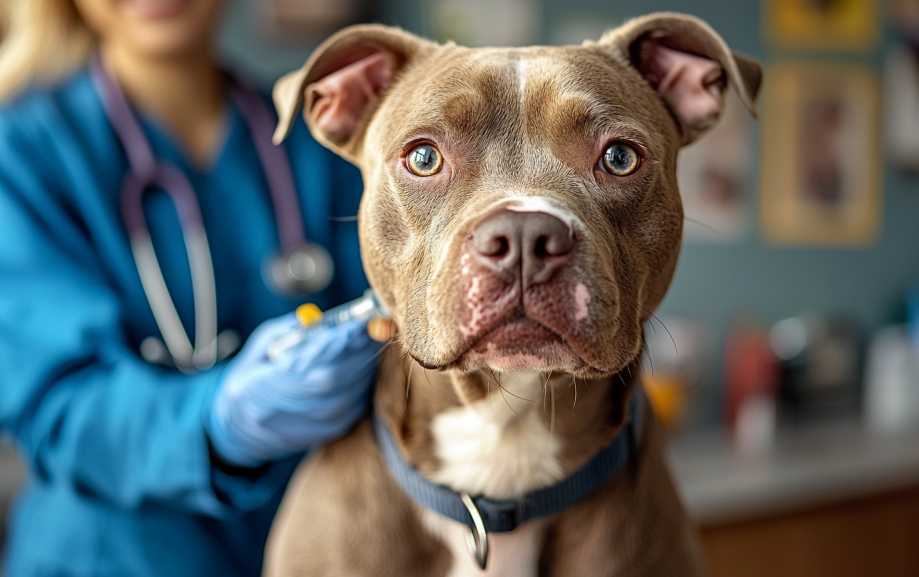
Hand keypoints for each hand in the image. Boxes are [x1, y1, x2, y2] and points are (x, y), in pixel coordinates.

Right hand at [206, 313, 385, 466]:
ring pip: (350, 394)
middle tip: (377, 326)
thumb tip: (319, 317)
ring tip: (375, 340)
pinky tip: (367, 363)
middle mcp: (284, 413)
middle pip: (335, 381)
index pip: (307, 367)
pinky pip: (356, 404)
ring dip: (367, 364)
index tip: (358, 322)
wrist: (244, 425)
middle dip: (360, 350)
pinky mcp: (328, 431)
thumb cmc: (253, 376)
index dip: (337, 346)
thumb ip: (290, 331)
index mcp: (260, 388)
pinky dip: (365, 381)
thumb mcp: (261, 346)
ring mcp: (308, 426)